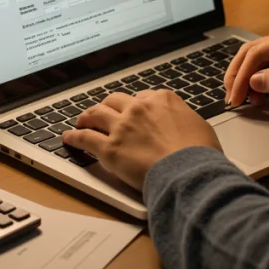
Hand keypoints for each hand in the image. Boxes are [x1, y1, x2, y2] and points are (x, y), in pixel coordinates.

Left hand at [61, 91, 220, 189]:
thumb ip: (184, 120)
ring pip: (96, 114)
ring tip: (80, 121)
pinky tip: (69, 138)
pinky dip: (74, 137)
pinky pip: (85, 138)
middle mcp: (139, 108)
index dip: (134, 105)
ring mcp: (122, 127)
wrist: (190, 172)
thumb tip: (182, 125)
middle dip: (107, 106)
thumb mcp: (199, 126)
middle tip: (102, 113)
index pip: (141, 96)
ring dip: (86, 117)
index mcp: (162, 100)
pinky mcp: (110, 148)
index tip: (131, 111)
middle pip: (115, 101)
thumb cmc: (199, 155)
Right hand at [224, 24, 268, 111]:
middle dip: (240, 74)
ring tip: (247, 100)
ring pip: (263, 59)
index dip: (242, 75)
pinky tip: (261, 94)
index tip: (235, 97)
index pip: (259, 52)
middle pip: (256, 52)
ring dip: (250, 77)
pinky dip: (263, 79)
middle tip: (233, 98)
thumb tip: (255, 80)